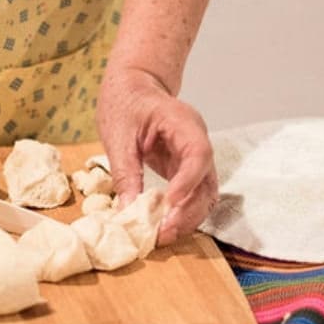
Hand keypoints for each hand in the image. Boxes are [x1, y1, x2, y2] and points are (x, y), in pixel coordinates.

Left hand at [97, 67, 217, 245]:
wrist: (133, 88)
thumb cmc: (125, 102)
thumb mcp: (118, 136)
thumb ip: (125, 172)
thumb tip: (128, 211)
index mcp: (183, 122)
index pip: (198, 154)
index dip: (187, 182)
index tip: (168, 203)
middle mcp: (197, 140)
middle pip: (206, 181)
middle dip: (187, 211)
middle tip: (162, 233)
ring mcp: (196, 156)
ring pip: (205, 194)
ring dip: (187, 218)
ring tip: (162, 236)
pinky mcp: (187, 169)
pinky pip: (193, 195)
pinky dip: (182, 213)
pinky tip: (165, 226)